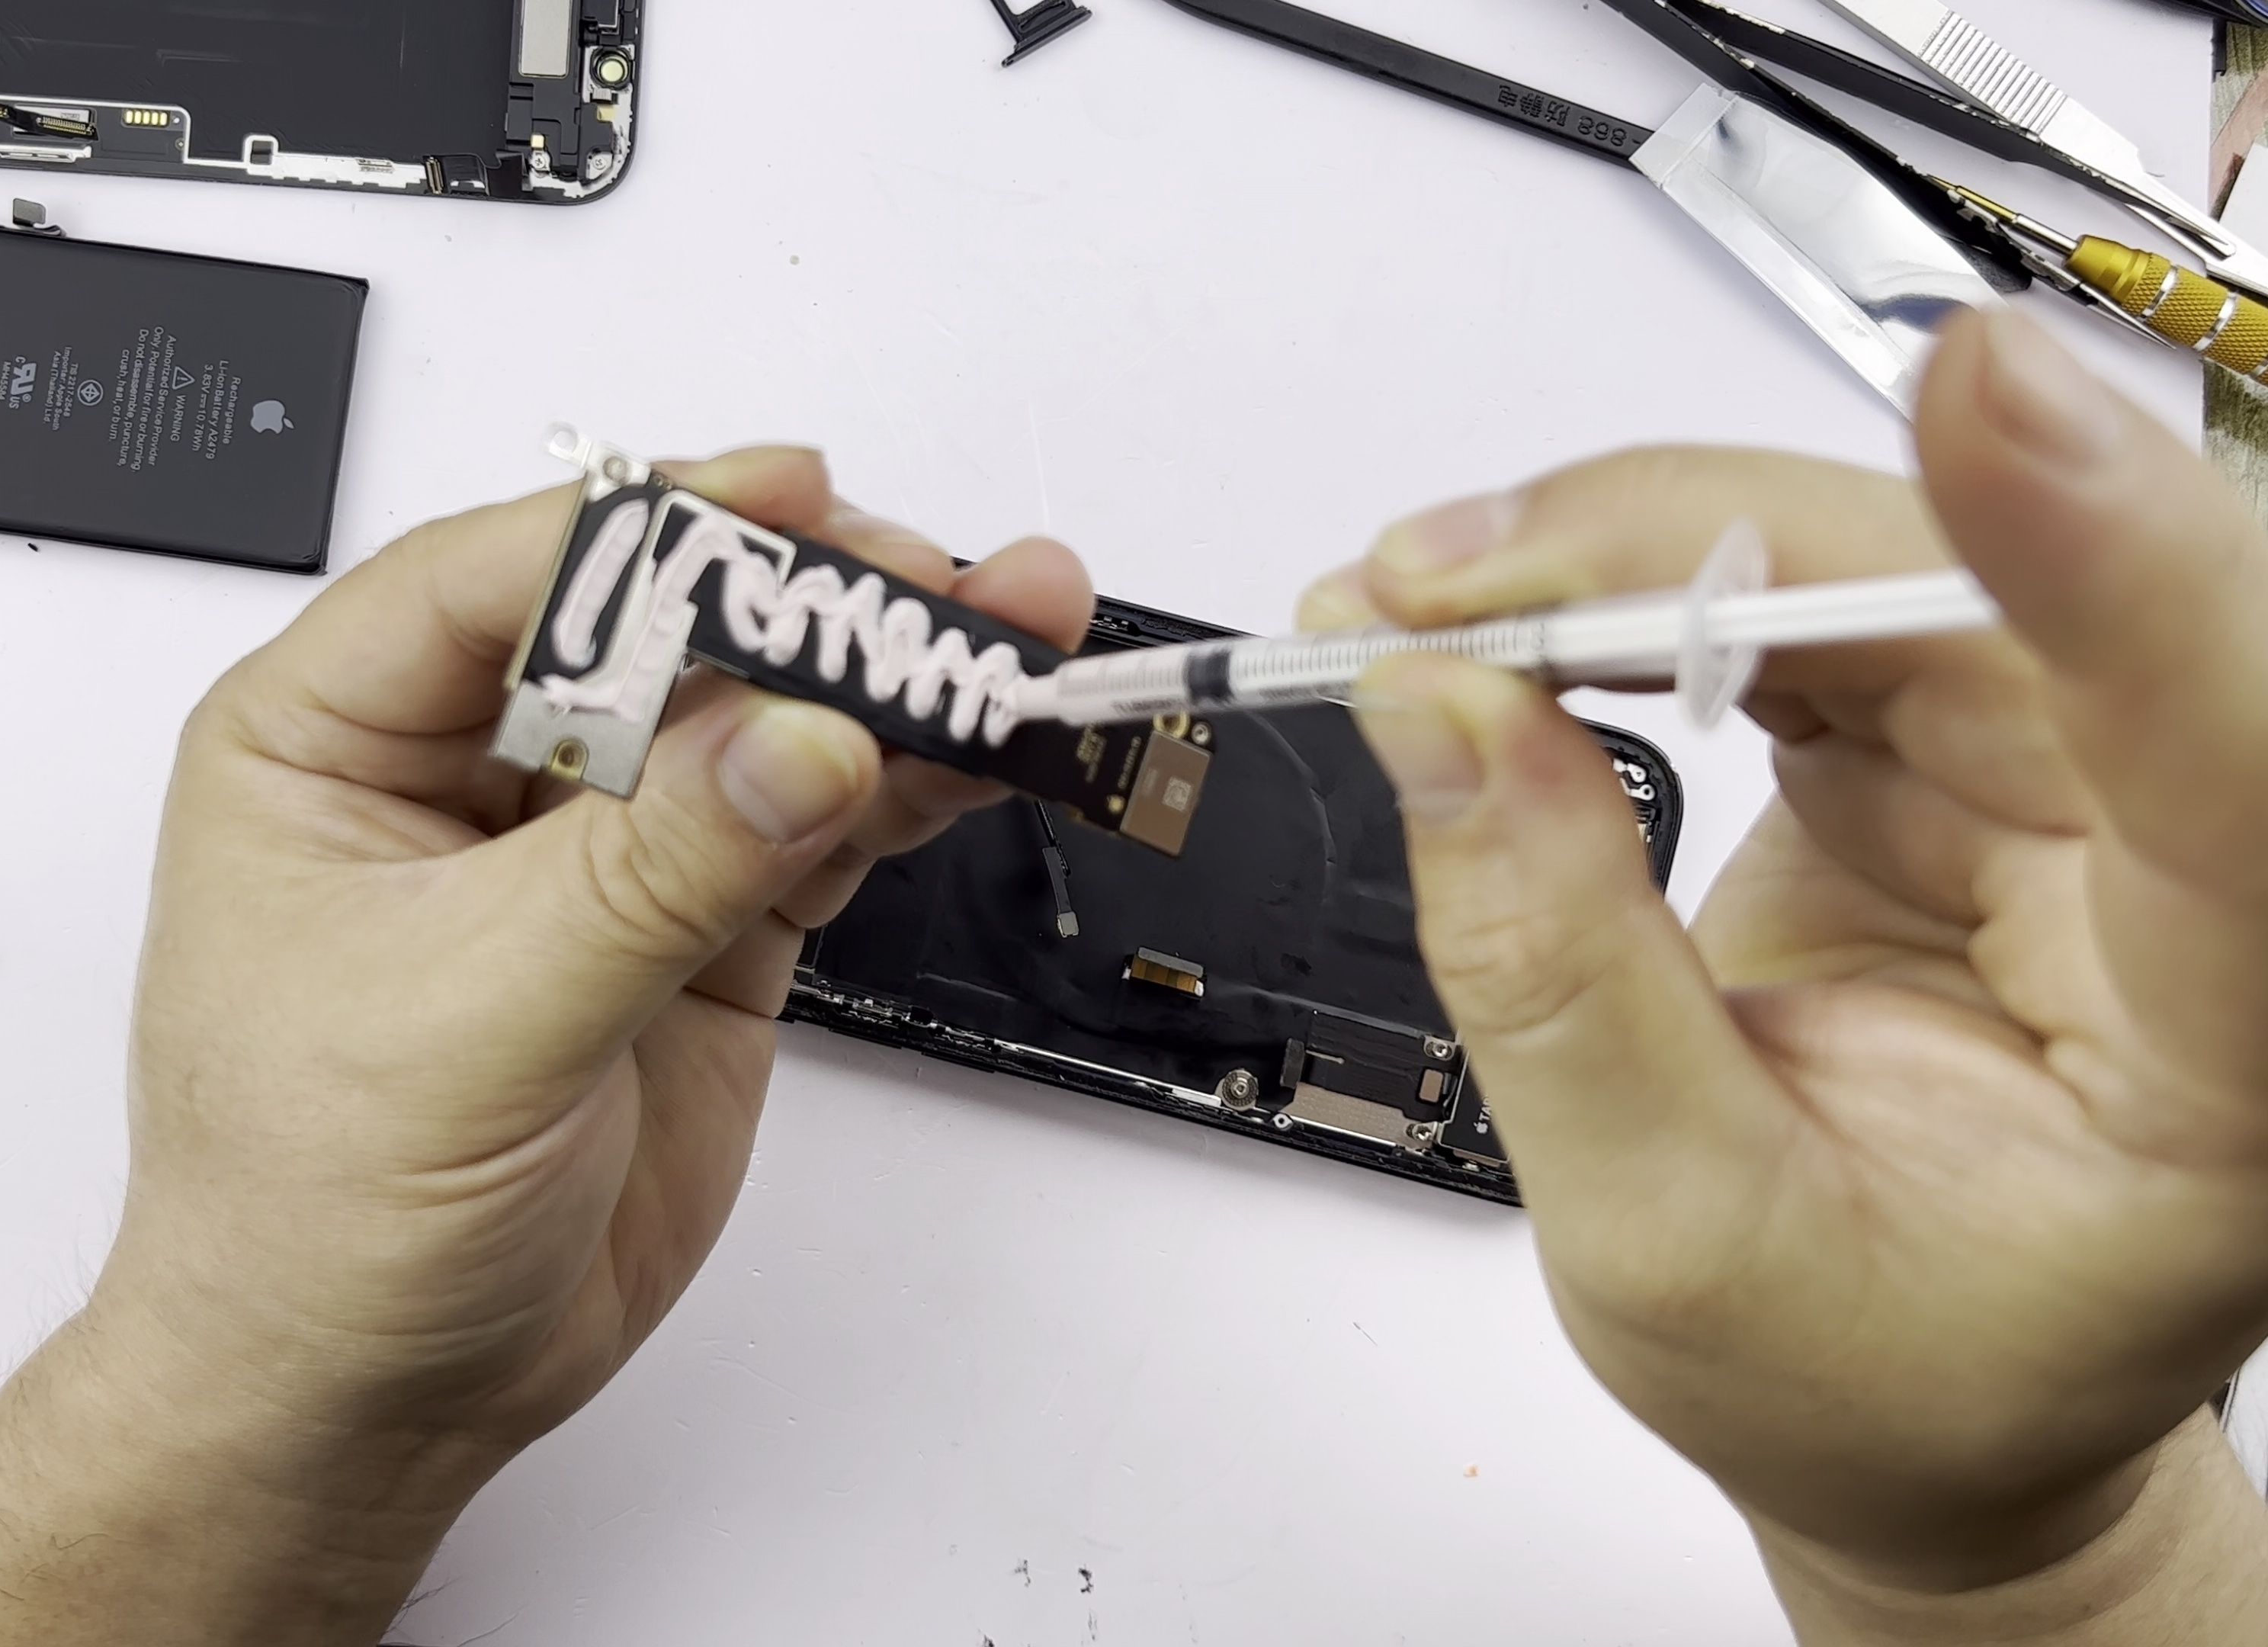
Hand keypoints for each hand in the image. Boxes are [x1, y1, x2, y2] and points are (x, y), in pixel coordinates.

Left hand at [101, 448, 1092, 1486]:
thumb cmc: (313, 1216)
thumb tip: (800, 740)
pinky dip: (903, 787)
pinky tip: (984, 751)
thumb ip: (646, 875)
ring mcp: (597, 847)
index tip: (786, 503)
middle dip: (801, 600)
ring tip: (1012, 645)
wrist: (371, 1395)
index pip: (498, 580)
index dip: (647, 530)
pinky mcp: (695, 926)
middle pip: (655, 627)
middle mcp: (470, 767)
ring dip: (884, 682)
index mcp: (335, 740)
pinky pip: (813, 822)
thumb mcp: (469, 1022)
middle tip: (931, 592)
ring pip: (754, 717)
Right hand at [1301, 311, 2267, 1596]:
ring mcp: (2069, 780)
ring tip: (1416, 609)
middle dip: (1695, 549)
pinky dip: (1623, 593)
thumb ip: (1560, 980)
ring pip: (1874, 559)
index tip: (1975, 393)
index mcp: (2228, 1043)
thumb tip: (1443, 713)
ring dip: (1626, 554)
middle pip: (1992, 604)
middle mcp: (2180, 866)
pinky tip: (1499, 620)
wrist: (1911, 1404)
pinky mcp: (1954, 741)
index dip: (2110, 561)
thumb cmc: (1872, 1375)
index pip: (2228, 754)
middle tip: (1439, 588)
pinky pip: (1796, 595)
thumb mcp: (1673, 1235)